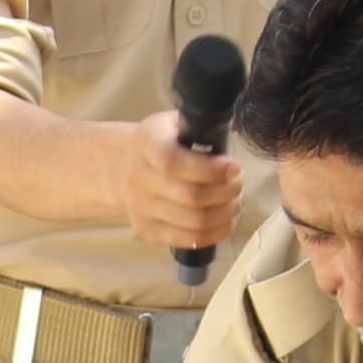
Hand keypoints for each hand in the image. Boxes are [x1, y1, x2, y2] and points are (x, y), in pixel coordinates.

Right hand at [115, 107, 242, 254]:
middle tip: (238, 183)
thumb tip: (237, 138)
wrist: (123, 165)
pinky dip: (216, 232)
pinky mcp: (147, 230)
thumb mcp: (177, 123)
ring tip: (234, 201)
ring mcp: (140, 208)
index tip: (234, 167)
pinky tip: (226, 220)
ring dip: (225, 212)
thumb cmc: (164, 142)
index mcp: (147, 142)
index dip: (209, 170)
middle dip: (226, 192)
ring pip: (195, 221)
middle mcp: (138, 177)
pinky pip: (189, 239)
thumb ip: (203, 129)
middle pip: (191, 197)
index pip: (174, 163)